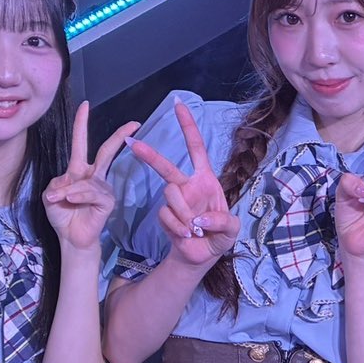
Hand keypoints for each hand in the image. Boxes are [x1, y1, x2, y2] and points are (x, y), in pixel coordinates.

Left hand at [42, 100, 137, 253]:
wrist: (70, 237)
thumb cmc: (62, 215)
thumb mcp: (50, 194)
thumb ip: (57, 183)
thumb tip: (69, 182)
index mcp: (79, 170)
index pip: (82, 143)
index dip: (82, 124)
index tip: (85, 105)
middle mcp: (94, 176)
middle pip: (107, 151)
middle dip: (119, 136)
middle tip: (133, 123)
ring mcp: (103, 188)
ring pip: (86, 181)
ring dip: (68, 190)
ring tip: (58, 199)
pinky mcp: (107, 201)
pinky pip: (91, 193)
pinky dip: (77, 195)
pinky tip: (71, 200)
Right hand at [127, 100, 241, 266]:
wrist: (202, 257)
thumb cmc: (219, 237)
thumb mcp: (232, 230)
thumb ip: (223, 222)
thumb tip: (200, 219)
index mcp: (206, 180)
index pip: (197, 149)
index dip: (188, 127)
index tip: (178, 105)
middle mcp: (187, 186)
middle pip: (166, 166)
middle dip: (149, 155)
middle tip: (131, 143)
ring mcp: (175, 201)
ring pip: (170, 194)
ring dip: (184, 213)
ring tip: (196, 229)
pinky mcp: (165, 216)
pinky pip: (166, 215)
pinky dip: (178, 228)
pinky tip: (187, 235)